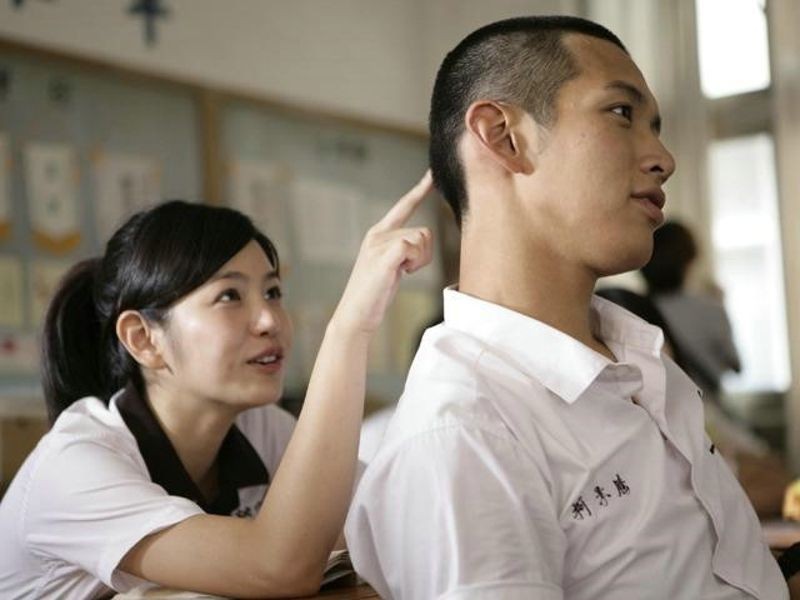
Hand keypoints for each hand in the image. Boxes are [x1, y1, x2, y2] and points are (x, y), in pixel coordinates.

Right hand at [331, 171, 433, 336]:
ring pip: (423, 240)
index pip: (403, 206)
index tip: (432, 175)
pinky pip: (414, 247)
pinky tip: (399, 274)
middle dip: (423, 256)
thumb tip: (420, 242)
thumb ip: (402, 250)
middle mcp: (377, 234)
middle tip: (403, 273)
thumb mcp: (390, 267)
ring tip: (398, 275)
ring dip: (419, 261)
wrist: (355, 316)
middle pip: (424, 232)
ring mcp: (378, 243)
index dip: (419, 190)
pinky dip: (414, 263)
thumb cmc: (374, 296)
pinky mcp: (383, 255)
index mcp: (378, 234)